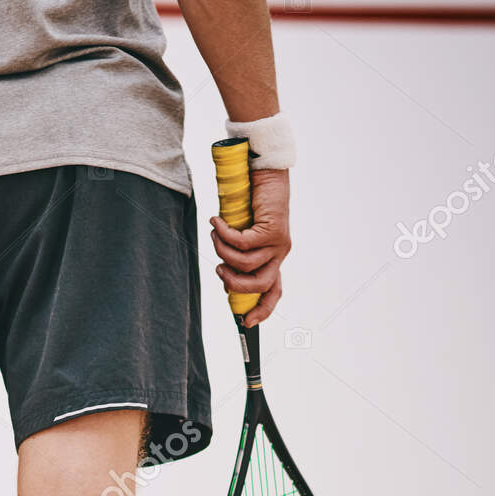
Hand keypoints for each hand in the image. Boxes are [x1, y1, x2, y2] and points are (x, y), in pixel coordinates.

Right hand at [209, 167, 290, 327]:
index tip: (247, 322)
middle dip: (233, 283)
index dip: (262, 310)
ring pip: (245, 264)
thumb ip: (237, 254)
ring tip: (214, 236)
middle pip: (258, 285)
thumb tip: (223, 273)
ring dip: (223, 252)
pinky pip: (241, 242)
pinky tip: (216, 222)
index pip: (273, 293)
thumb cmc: (252, 203)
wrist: (266, 173)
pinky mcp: (272, 230)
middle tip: (218, 270)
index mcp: (274, 260)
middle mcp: (280, 255)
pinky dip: (223, 234)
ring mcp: (278, 244)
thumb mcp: (244, 234)